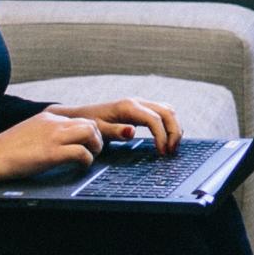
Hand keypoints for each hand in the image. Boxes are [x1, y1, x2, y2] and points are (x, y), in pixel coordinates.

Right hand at [0, 112, 106, 181]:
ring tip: (88, 158)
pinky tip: (80, 167)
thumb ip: (47, 132)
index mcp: (48, 117)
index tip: (87, 144)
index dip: (88, 133)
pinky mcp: (52, 153)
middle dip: (96, 139)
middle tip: (91, 153)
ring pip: (91, 133)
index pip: (80, 119)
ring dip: (95, 147)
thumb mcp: (30, 132)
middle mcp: (54, 122)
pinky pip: (82, 153)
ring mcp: (54, 136)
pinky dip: (86, 161)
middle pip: (90, 123)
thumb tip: (60, 141)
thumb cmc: (6, 150)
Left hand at [49, 98, 181, 154]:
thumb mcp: (97, 130)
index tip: (162, 153)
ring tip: (172, 147)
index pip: (155, 120)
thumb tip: (132, 131)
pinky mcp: (142, 108)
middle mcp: (137, 102)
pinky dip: (170, 125)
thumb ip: (114, 131)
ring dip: (174, 128)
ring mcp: (141, 103)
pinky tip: (168, 138)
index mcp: (128, 107)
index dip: (162, 136)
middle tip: (172, 151)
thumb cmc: (87, 124)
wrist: (79, 115)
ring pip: (168, 111)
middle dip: (174, 132)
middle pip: (168, 112)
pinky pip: (163, 112)